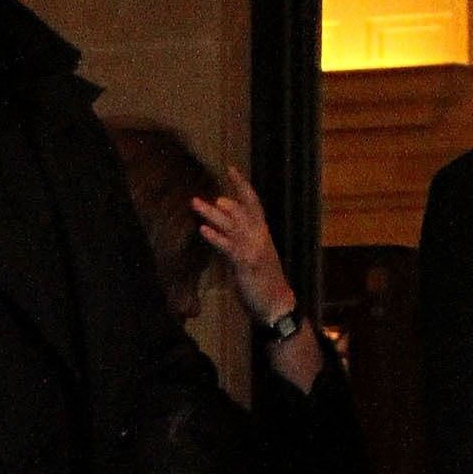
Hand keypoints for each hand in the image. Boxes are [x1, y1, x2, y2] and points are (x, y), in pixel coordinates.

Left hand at [192, 165, 294, 327]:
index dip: (242, 186)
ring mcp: (253, 248)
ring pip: (232, 225)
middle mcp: (259, 236)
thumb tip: (222, 232)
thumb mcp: (251, 258)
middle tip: (199, 195)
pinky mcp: (246, 263)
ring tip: (196, 204)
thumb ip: (238, 243)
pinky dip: (215, 237)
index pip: (253, 203)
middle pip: (241, 210)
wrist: (277, 304)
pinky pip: (229, 247)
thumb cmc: (263, 283)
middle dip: (222, 200)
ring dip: (212, 215)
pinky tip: (203, 230)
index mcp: (262, 233)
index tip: (230, 170)